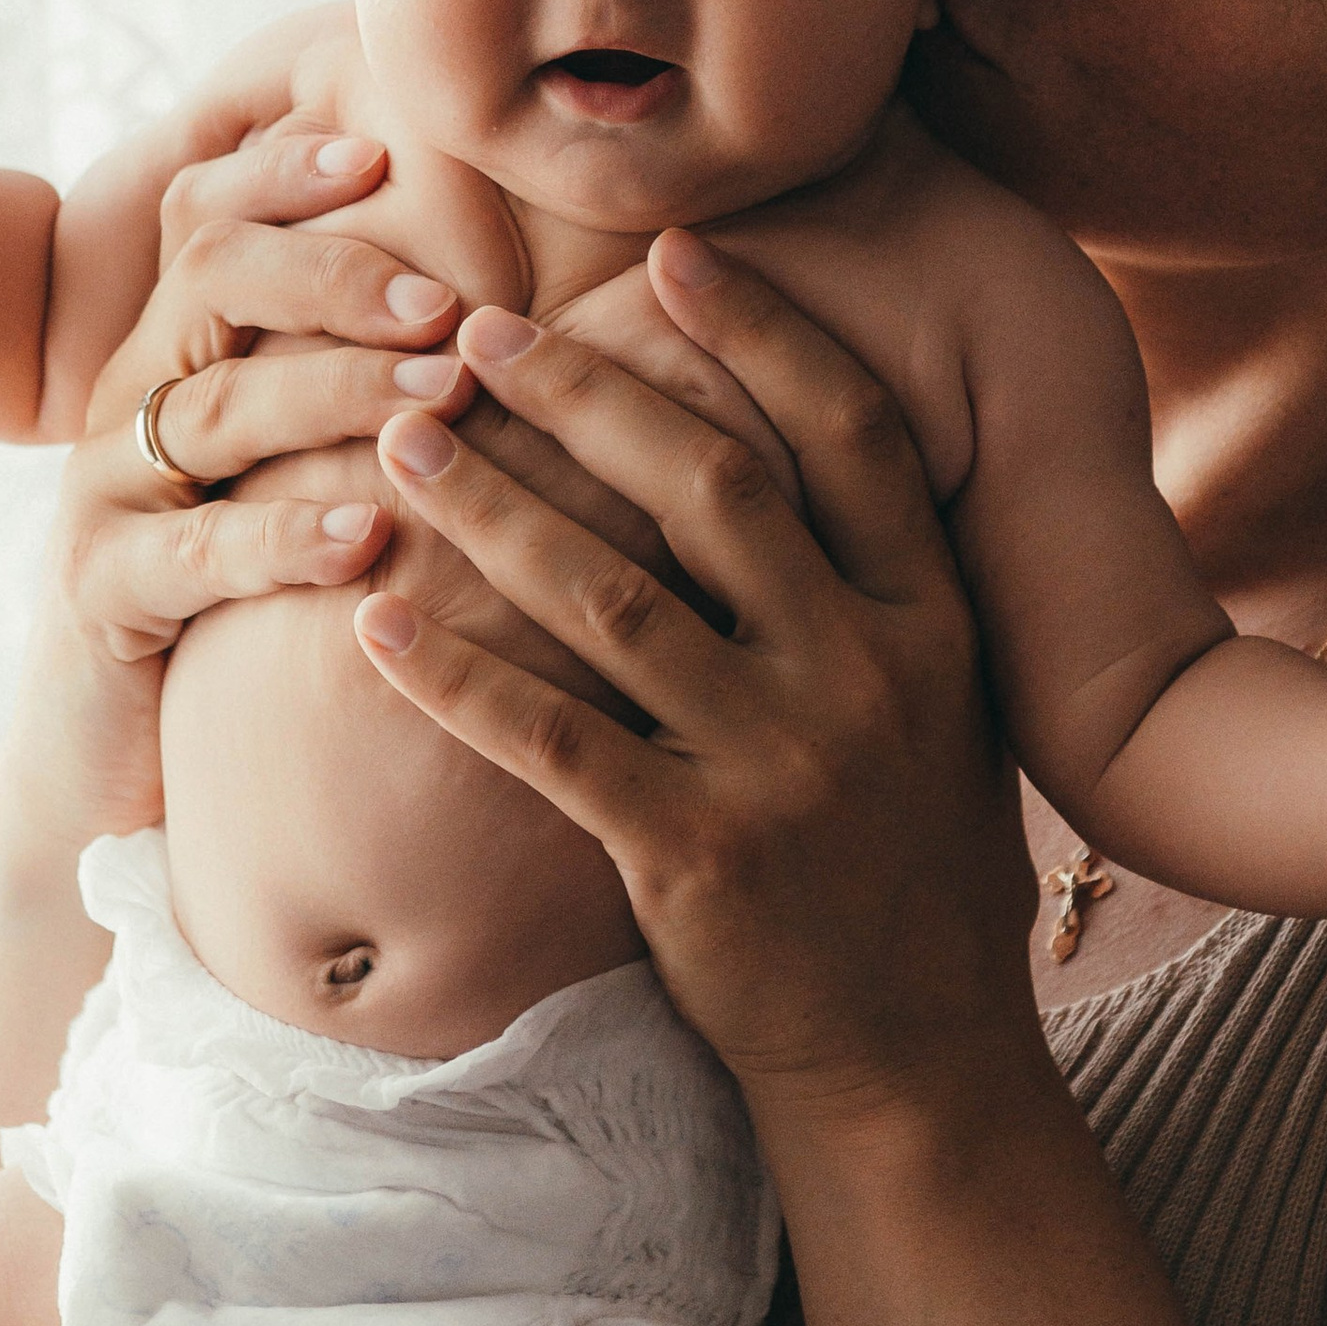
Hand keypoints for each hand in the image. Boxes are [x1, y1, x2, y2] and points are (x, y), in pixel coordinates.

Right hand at [0, 113, 463, 875]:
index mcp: (180, 344)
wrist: (105, 750)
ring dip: (337, 392)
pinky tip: (369, 538)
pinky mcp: (99, 594)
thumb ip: (358, 375)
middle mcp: (132, 394)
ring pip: (214, 406)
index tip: (386, 155)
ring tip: (441, 398)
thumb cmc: (241, 587)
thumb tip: (514, 296)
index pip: (212, 212)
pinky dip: (283, 538)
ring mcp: (104, 491)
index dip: (289, 171)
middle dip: (337, 273)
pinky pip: (188, 551)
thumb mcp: (290, 462)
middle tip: (448, 303)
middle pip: (212, 277)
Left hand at [345, 229, 1049, 1138]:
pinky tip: (376, 618)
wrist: (921, 1069)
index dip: (763, 334)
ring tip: (401, 436)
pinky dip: (454, 673)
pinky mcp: (694, 856)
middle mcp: (868, 675)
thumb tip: (805, 448)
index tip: (673, 255)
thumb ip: (886, 592)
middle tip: (480, 332)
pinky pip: (548, 740)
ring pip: (610, 596)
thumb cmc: (918, 877)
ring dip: (493, 505)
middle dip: (587, 393)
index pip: (853, 436)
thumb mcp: (950, 712)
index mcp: (938, 623)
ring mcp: (782, 765)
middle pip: (713, 486)